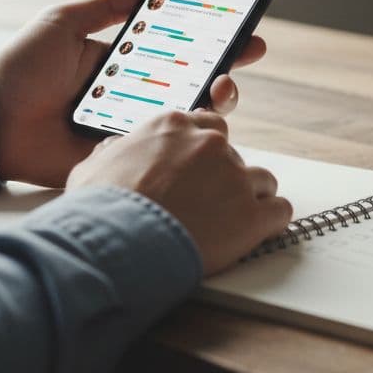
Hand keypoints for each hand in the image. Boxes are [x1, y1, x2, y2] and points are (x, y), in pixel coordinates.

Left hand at [0, 0, 266, 186]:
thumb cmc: (19, 69)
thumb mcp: (62, 22)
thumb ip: (106, 5)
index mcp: (122, 61)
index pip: (177, 46)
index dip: (211, 37)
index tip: (243, 26)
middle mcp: (132, 93)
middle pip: (192, 82)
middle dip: (226, 68)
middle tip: (246, 53)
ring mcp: (129, 126)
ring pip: (184, 117)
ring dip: (213, 101)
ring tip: (222, 87)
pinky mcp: (121, 157)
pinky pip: (159, 150)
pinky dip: (181, 139)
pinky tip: (195, 123)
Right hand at [67, 110, 292, 273]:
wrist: (116, 245)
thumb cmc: (100, 210)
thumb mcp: (92, 168)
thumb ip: (111, 153)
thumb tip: (114, 150)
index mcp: (173, 126)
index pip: (208, 127)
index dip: (203, 154)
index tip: (199, 171)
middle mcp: (209, 144)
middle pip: (235, 155)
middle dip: (224, 179)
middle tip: (206, 204)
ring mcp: (235, 178)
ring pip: (262, 181)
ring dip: (249, 200)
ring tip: (227, 224)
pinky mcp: (252, 215)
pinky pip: (280, 212)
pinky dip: (269, 224)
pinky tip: (253, 234)